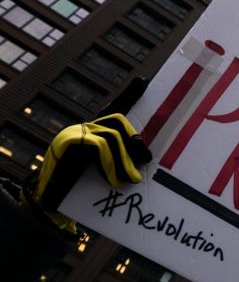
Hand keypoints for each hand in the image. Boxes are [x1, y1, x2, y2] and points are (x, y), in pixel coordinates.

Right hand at [20, 79, 151, 233]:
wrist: (48, 202)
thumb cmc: (80, 189)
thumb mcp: (107, 170)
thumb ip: (121, 159)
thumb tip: (146, 160)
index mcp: (94, 131)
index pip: (115, 107)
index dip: (130, 93)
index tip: (144, 80)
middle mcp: (84, 127)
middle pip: (117, 121)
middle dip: (135, 141)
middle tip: (147, 160)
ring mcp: (74, 132)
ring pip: (111, 136)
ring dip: (125, 160)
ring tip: (133, 179)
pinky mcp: (67, 141)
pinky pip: (99, 146)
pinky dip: (111, 164)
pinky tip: (115, 181)